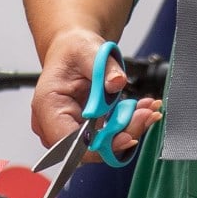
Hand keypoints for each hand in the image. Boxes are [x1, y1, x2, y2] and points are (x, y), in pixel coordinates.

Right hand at [32, 27, 161, 154]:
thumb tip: (116, 83)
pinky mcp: (85, 131)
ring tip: (148, 109)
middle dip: (121, 134)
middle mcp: (54, 123)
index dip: (97, 146)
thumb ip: (104, 67)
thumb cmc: (74, 51)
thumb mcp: (89, 50)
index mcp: (48, 106)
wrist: (75, 51)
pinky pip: (108, 137)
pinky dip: (126, 125)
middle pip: (88, 147)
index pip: (68, 141)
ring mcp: (70, 129)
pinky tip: (141, 110)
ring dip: (128, 129)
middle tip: (145, 114)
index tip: (126, 137)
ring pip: (102, 145)